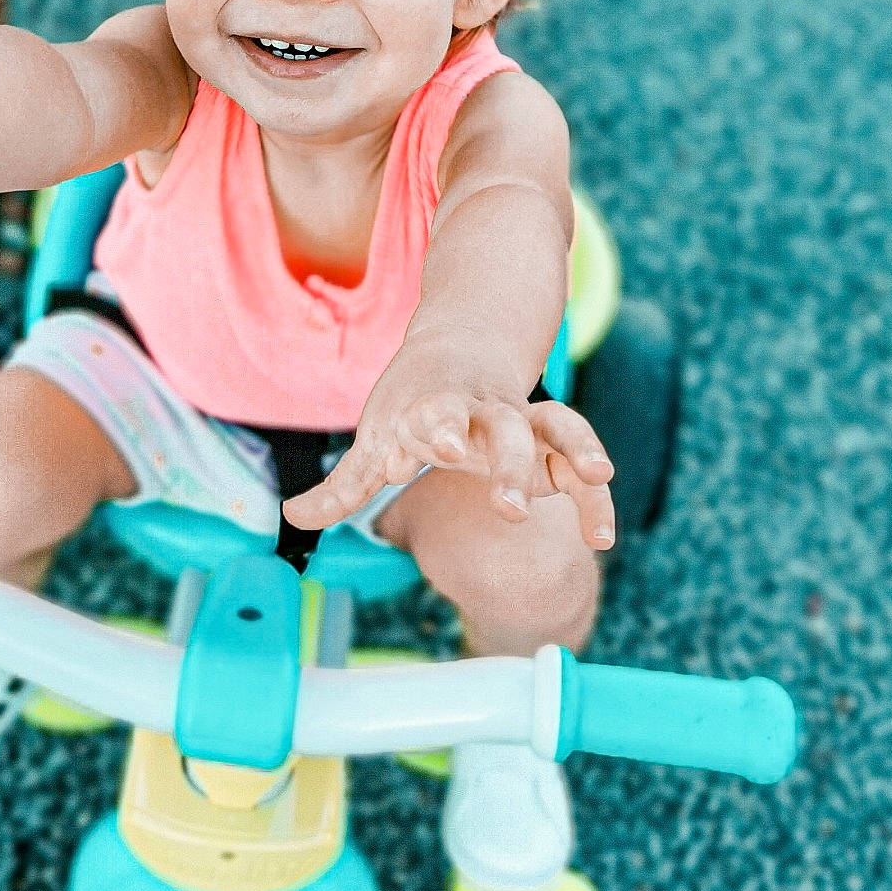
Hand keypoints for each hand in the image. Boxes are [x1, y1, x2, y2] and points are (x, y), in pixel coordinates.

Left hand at [281, 347, 615, 549]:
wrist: (461, 352)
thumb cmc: (411, 406)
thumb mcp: (375, 441)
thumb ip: (342, 486)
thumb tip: (292, 518)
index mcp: (438, 408)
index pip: (441, 415)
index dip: (441, 429)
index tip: (440, 448)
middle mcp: (486, 411)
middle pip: (505, 427)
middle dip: (510, 464)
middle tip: (508, 506)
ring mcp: (524, 423)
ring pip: (555, 427)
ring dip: (575, 451)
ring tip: (595, 478)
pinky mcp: (550, 446)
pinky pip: (581, 466)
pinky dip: (595, 496)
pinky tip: (600, 538)